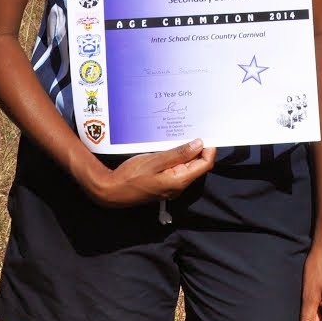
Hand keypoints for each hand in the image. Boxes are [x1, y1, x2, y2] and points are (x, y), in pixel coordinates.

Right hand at [85, 139, 215, 207]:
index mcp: (179, 181)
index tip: (205, 133)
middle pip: (197, 165)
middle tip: (191, 129)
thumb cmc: (131, 176)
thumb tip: (199, 144)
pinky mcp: (164, 183)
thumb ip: (178, 154)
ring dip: (186, 152)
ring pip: (186, 166)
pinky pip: (176, 169)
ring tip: (180, 135)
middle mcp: (179, 186)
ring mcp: (171, 186)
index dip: (208, 149)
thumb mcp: (154, 161)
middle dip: (197, 148)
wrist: (112, 191)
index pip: (204, 165)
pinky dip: (176, 157)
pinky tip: (170, 147)